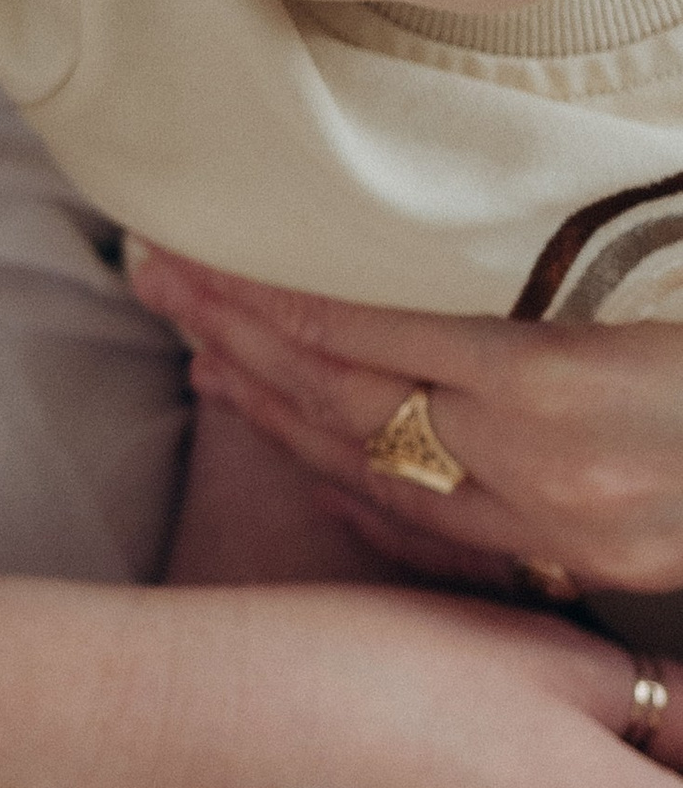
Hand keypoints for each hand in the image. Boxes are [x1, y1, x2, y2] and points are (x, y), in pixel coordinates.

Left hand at [129, 249, 682, 597]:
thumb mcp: (661, 280)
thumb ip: (566, 261)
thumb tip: (453, 227)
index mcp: (560, 386)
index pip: (369, 333)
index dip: (268, 291)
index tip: (187, 246)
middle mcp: (545, 467)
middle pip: (349, 400)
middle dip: (241, 338)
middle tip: (155, 278)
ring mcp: (562, 526)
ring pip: (378, 468)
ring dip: (275, 404)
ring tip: (196, 345)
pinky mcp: (585, 559)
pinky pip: (437, 527)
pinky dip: (351, 479)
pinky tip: (291, 441)